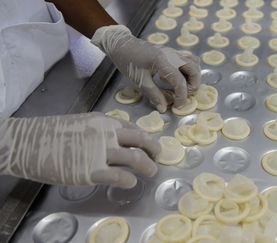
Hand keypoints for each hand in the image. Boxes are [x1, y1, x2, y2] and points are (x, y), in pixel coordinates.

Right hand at [0, 113, 159, 188]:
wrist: (27, 142)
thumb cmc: (50, 133)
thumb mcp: (81, 123)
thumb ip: (100, 130)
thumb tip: (117, 139)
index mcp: (104, 121)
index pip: (133, 128)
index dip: (145, 138)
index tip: (149, 145)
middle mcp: (107, 134)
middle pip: (141, 140)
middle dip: (154, 149)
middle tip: (158, 156)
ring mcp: (100, 152)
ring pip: (136, 158)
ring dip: (148, 166)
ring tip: (151, 171)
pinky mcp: (91, 171)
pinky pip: (120, 176)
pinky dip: (130, 180)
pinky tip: (131, 182)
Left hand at [91, 25, 200, 112]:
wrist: (122, 45)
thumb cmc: (128, 61)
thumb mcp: (140, 80)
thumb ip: (153, 95)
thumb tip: (163, 109)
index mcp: (162, 61)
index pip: (180, 81)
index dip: (181, 96)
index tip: (177, 106)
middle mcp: (172, 54)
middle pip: (194, 69)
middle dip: (193, 85)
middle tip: (183, 95)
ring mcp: (173, 52)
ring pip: (193, 63)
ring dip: (192, 77)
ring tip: (182, 88)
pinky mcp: (171, 52)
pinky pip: (187, 60)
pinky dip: (187, 70)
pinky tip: (175, 78)